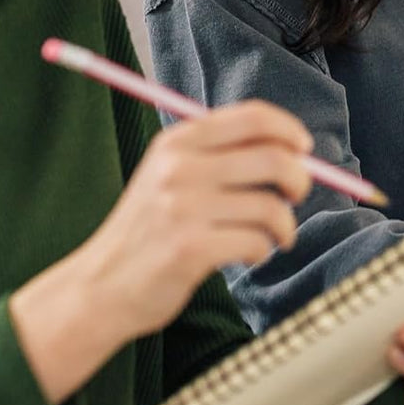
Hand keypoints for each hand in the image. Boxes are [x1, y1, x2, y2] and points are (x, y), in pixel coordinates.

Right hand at [11, 100, 313, 403]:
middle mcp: (179, 168)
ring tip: (275, 236)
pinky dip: (263, 250)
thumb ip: (221, 154)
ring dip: (284, 226)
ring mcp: (182, 208)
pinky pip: (256, 242)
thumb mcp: (170, 174)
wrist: (99, 287)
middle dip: (300, 179)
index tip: (304, 149)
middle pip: (273, 158)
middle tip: (297, 195)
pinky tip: (250, 255)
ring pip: (270, 206)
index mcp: (178, 142)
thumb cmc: (150, 230)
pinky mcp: (189, 248)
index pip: (252, 117)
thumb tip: (294, 150)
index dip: (288, 130)